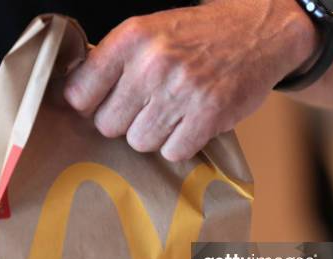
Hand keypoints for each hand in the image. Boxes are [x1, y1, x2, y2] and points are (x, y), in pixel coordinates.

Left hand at [64, 0, 316, 160]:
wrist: (257, 32)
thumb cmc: (196, 36)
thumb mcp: (148, 31)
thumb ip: (113, 62)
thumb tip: (75, 101)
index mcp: (131, 38)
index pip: (79, 93)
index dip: (90, 104)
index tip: (102, 104)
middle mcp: (152, 64)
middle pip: (108, 125)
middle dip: (124, 121)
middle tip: (145, 108)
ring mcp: (181, 91)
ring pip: (139, 142)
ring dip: (153, 135)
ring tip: (171, 113)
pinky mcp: (208, 115)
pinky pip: (173, 152)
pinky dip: (180, 144)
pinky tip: (190, 123)